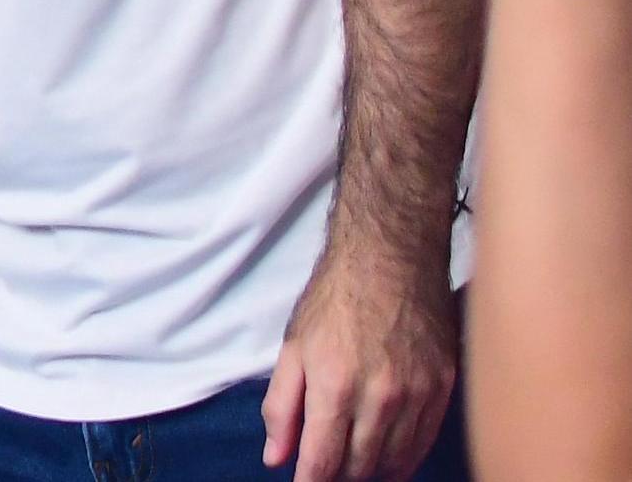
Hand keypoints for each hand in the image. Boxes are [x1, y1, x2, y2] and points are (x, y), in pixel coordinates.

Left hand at [261, 239, 457, 481]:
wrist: (391, 258)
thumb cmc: (334, 298)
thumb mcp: (293, 347)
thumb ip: (281, 406)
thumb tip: (276, 457)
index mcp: (333, 385)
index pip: (322, 459)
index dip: (310, 481)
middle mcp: (379, 396)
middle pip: (360, 465)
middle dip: (340, 474)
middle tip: (327, 468)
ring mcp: (417, 394)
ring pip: (395, 459)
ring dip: (372, 469)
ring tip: (355, 464)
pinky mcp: (443, 388)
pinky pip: (424, 441)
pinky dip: (404, 456)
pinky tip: (390, 456)